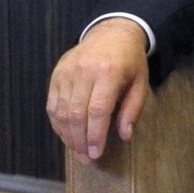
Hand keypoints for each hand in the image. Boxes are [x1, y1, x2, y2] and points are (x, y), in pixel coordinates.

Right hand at [47, 19, 150, 163]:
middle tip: (87, 158)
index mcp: (108, 73)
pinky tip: (67, 136)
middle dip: (80, 140)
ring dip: (68, 136)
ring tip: (78, 151)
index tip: (97, 154)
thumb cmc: (130, 62)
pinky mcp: (56, 75)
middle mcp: (84, 72)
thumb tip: (124, 136)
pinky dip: (57, 124)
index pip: (98, 110)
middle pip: (76, 114)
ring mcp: (66, 72)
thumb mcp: (141, 83)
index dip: (95, 135)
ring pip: (61, 111)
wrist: (111, 33)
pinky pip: (52, 104)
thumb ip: (132, 110)